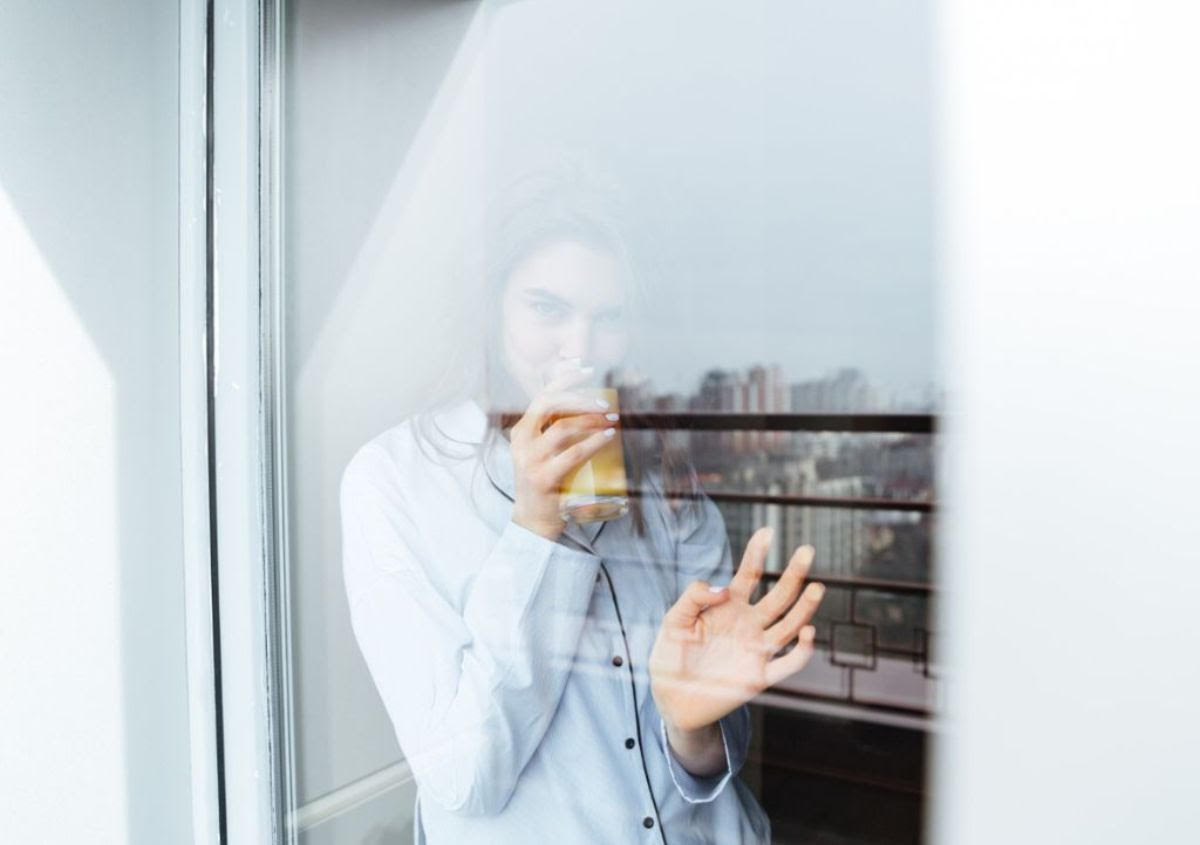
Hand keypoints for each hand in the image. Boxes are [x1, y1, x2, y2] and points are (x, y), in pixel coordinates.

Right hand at [508, 365, 618, 540]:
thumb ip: (553, 432)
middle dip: (579, 396)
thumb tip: (584, 406)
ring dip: (590, 419)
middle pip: (549, 405)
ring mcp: (531, 461)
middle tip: (604, 401)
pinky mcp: (545, 478)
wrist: (533, 521)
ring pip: (563, 428)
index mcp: (521, 432)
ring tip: (611, 419)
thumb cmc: (544, 483)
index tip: (584, 369)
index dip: (563, 379)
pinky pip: (573, 454)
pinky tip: (608, 436)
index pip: (541, 396)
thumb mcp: (541, 453)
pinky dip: (593, 443)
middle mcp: (522, 443)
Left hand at [649, 527, 824, 732]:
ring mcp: (756, 650)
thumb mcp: (674, 621)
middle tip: (807, 550)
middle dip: (794, 573)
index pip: (748, 575)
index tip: (767, 531)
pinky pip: (788, 664)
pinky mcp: (759, 678)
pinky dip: (802, 650)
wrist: (670, 699)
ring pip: (789, 625)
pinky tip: (807, 632)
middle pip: (778, 596)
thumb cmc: (670, 656)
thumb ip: (693, 598)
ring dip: (805, 608)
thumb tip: (724, 587)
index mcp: (728, 607)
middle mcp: (748, 624)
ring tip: (817, 587)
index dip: (757, 553)